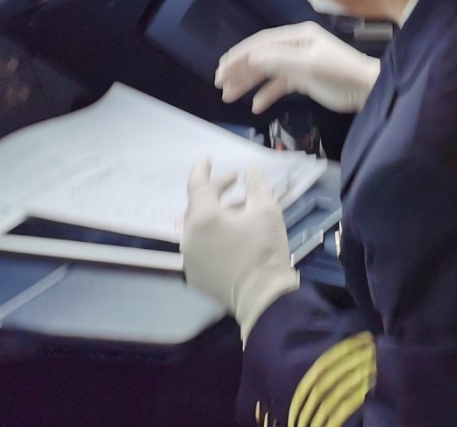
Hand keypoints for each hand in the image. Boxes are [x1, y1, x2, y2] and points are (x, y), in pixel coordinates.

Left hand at [182, 160, 298, 341]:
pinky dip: (215, 235)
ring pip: (201, 228)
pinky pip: (202, 247)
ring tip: (241, 209)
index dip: (202, 169)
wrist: (263, 297)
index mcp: (203, 219)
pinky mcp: (196, 276)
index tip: (206, 158)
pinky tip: (234, 236)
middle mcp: (189, 238)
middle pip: (199, 206)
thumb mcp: (267, 210)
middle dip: (217, 190)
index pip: (197, 186)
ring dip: (218, 214)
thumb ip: (256, 186)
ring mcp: (190, 260)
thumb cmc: (263, 249)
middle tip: (235, 180)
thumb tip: (251, 171)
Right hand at [216, 22, 380, 114]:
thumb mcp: (309, 64)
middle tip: (219, 83)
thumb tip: (251, 58)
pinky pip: (279, 85)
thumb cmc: (340, 72)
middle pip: (261, 56)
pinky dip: (267, 94)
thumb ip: (279, 60)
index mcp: (298, 36)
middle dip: (239, 69)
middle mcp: (296, 46)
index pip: (261, 43)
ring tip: (229, 97)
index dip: (239, 55)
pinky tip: (256, 106)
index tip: (221, 69)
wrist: (366, 88)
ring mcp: (299, 62)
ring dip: (248, 83)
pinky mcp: (304, 78)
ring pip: (267, 72)